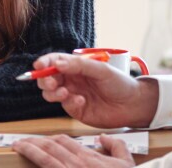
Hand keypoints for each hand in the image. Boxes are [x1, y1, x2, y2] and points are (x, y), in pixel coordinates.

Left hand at [13, 134, 134, 167]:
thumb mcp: (126, 164)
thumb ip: (116, 146)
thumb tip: (104, 137)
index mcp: (89, 157)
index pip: (64, 141)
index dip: (49, 139)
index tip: (40, 140)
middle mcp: (77, 164)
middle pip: (51, 146)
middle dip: (34, 142)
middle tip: (21, 141)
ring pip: (45, 155)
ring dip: (29, 147)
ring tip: (18, 144)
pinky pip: (46, 167)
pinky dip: (33, 157)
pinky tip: (24, 154)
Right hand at [34, 53, 157, 128]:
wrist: (133, 105)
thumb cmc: (120, 83)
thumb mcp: (101, 69)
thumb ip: (79, 65)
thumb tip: (57, 63)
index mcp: (75, 66)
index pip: (53, 61)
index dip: (44, 62)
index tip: (38, 65)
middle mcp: (70, 79)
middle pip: (47, 78)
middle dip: (44, 80)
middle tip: (51, 83)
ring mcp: (71, 95)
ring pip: (50, 94)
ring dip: (54, 93)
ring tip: (66, 93)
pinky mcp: (75, 110)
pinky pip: (64, 106)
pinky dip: (69, 103)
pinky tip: (82, 101)